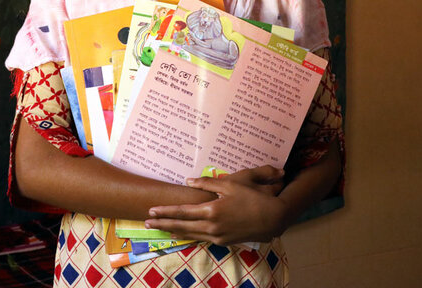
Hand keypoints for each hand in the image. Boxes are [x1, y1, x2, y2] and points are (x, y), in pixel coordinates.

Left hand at [144, 167, 287, 245]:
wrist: (274, 218)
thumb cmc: (253, 197)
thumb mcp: (231, 183)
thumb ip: (208, 183)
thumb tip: (189, 180)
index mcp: (212, 210)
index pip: (182, 212)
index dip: (165, 212)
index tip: (151, 211)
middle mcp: (212, 226)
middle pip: (182, 226)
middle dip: (163, 224)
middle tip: (147, 223)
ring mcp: (218, 236)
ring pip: (190, 234)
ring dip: (174, 231)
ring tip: (161, 229)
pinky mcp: (224, 241)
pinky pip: (202, 238)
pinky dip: (190, 235)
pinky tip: (184, 234)